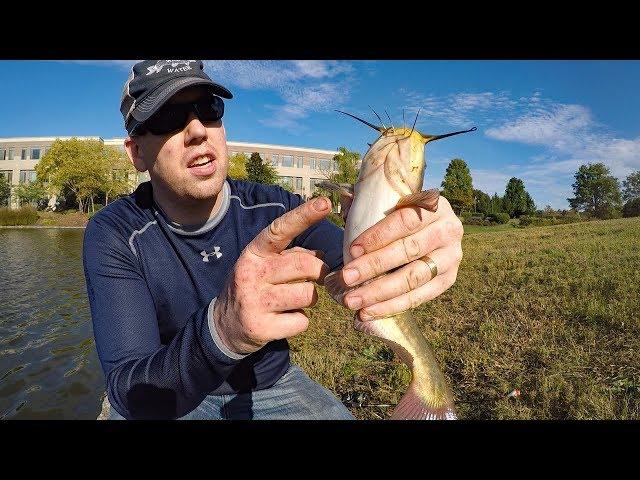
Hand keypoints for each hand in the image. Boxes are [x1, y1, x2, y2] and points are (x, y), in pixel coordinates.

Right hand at [212, 197, 331, 354]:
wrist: (225, 326)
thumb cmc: (256, 287)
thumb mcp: (265, 265)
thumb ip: (293, 255)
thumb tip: (323, 254)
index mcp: (254, 253)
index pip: (280, 230)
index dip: (303, 216)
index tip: (324, 203)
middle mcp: (251, 274)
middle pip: (305, 265)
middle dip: (320, 271)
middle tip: (316, 277)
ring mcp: (254, 302)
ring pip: (308, 295)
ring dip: (310, 298)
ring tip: (294, 300)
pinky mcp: (261, 328)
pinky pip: (302, 321)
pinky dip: (300, 321)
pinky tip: (284, 319)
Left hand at [340, 195, 463, 319]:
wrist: (427, 229)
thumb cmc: (398, 215)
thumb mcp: (389, 200)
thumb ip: (368, 202)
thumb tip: (344, 208)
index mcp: (434, 206)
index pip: (404, 221)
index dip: (378, 236)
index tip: (352, 249)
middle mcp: (449, 230)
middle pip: (408, 251)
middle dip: (374, 266)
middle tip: (346, 277)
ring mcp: (452, 257)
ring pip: (413, 278)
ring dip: (380, 292)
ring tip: (352, 300)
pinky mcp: (448, 280)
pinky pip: (419, 297)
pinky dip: (392, 306)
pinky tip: (368, 311)